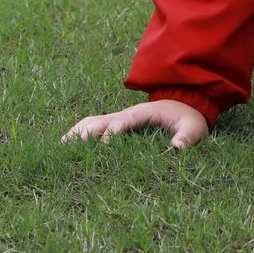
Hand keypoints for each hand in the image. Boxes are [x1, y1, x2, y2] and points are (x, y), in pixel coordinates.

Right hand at [62, 98, 208, 150]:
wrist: (185, 104)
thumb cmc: (188, 119)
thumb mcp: (194, 128)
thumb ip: (187, 137)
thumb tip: (177, 148)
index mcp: (142, 114)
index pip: (122, 122)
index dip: (113, 132)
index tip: (105, 145)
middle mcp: (126, 114)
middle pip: (99, 120)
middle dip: (84, 132)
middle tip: (68, 148)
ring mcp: (119, 118)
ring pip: (91, 122)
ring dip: (76, 132)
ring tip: (59, 147)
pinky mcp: (117, 124)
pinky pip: (94, 126)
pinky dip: (79, 134)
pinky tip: (68, 147)